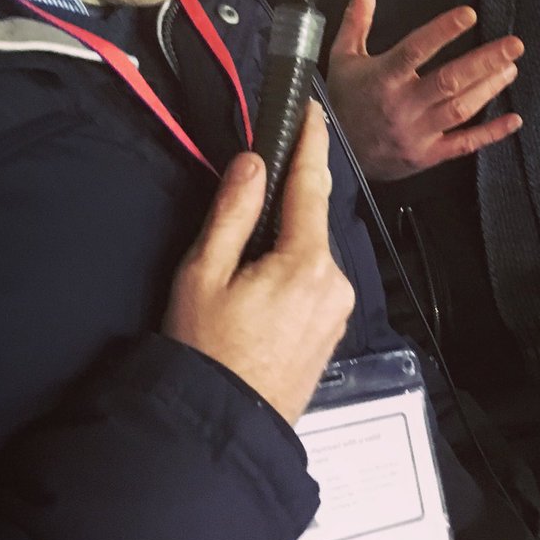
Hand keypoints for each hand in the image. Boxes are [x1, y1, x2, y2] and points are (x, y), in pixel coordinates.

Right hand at [163, 103, 353, 424]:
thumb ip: (232, 211)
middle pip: (310, 218)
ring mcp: (336, 309)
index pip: (312, 184)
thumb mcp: (203, 274)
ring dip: (283, 241)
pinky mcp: (331, 328)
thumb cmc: (206, 353)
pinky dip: (290, 269)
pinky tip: (257, 291)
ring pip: (311, 250)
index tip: (312, 111)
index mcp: (305, 263)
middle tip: (244, 200)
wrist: (222, 429)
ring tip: (238, 268)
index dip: (311, 142)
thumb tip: (253, 163)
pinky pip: (314, 280)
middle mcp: (333, 283)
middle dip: (283, 202)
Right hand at [326, 0, 522, 181]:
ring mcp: (416, 133)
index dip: (442, 31)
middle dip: (484, 61)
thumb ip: (358, 18)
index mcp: (382, 77)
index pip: (415, 50)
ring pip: (459, 109)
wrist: (334, 153)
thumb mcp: (343, 56)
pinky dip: (490, 134)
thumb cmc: (342, 99)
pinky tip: (513, 121)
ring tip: (511, 68)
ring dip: (488, 88)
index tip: (469, 14)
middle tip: (514, 45)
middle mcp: (401, 105)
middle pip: (448, 81)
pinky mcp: (426, 155)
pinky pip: (462, 145)